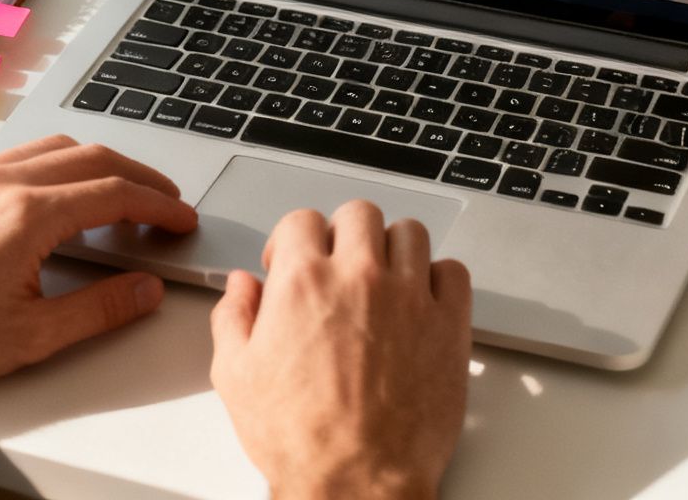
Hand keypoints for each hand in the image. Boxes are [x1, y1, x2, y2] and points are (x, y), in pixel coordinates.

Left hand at [0, 136, 196, 400]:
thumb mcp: (29, 336)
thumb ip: (99, 309)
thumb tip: (144, 290)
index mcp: (27, 216)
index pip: (116, 193)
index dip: (160, 206)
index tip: (181, 220)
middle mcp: (2, 183)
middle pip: (95, 158)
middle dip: (141, 178)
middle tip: (166, 204)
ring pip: (59, 148)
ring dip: (101, 166)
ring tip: (123, 199)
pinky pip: (25, 154)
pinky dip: (62, 164)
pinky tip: (65, 194)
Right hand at [211, 203, 471, 499]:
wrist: (356, 483)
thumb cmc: (301, 439)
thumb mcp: (235, 377)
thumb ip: (233, 318)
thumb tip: (241, 288)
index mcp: (304, 282)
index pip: (303, 220)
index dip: (294, 240)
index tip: (295, 261)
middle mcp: (360, 278)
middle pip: (360, 214)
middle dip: (344, 234)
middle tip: (338, 266)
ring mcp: (410, 297)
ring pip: (410, 233)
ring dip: (393, 248)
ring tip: (382, 279)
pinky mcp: (449, 324)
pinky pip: (453, 271)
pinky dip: (438, 278)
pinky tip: (420, 300)